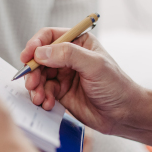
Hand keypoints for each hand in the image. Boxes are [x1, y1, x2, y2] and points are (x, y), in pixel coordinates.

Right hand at [21, 28, 141, 135]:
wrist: (124, 115)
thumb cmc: (116, 86)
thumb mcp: (94, 65)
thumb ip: (68, 55)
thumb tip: (41, 52)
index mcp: (78, 42)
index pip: (49, 36)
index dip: (35, 44)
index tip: (27, 56)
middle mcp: (69, 57)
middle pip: (40, 57)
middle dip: (33, 70)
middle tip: (31, 83)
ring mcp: (64, 74)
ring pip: (39, 76)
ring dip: (36, 87)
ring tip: (39, 98)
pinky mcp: (61, 92)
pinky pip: (44, 91)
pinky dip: (42, 97)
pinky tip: (47, 104)